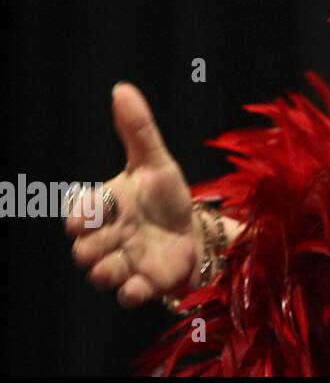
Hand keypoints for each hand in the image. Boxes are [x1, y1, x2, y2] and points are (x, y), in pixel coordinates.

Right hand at [65, 83, 200, 307]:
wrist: (194, 231)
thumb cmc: (165, 196)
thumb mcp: (156, 161)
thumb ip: (138, 130)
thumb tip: (122, 89)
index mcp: (107, 207)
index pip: (84, 211)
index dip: (82, 215)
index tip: (82, 220)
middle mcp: (108, 238)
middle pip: (87, 247)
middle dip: (90, 247)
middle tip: (99, 245)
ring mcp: (124, 262)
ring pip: (103, 273)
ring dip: (106, 271)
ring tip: (116, 267)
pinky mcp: (144, 284)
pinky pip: (130, 294)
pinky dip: (132, 292)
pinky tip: (139, 287)